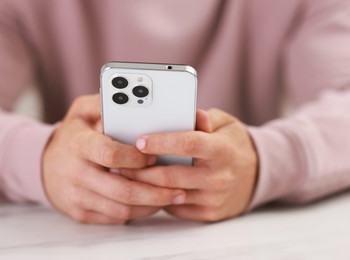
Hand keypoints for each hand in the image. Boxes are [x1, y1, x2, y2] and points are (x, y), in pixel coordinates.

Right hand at [42, 95, 186, 223]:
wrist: (44, 167)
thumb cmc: (72, 136)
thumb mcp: (81, 111)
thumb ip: (103, 102)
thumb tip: (131, 98)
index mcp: (78, 144)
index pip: (110, 154)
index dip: (137, 158)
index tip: (155, 156)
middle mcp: (75, 173)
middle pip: (122, 190)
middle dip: (155, 191)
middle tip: (180, 188)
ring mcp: (77, 196)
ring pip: (122, 209)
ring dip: (151, 205)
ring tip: (172, 197)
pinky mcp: (81, 213)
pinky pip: (115, 218)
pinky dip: (138, 213)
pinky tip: (152, 204)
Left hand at [120, 109, 257, 221]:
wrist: (255, 176)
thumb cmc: (232, 145)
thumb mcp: (225, 124)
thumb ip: (205, 117)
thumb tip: (189, 113)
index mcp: (222, 150)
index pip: (189, 144)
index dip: (162, 142)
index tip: (139, 140)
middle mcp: (219, 176)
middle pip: (171, 175)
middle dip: (141, 170)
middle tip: (119, 163)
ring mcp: (213, 199)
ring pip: (169, 194)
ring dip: (144, 186)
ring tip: (125, 175)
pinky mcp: (208, 214)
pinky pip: (175, 208)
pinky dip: (158, 198)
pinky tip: (146, 189)